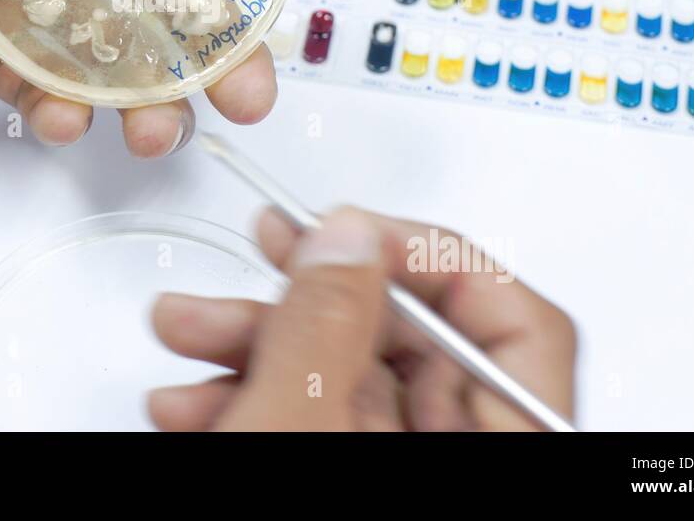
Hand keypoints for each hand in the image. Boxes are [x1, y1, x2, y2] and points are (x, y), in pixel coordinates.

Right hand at [149, 207, 576, 429]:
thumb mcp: (300, 422)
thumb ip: (325, 324)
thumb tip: (343, 235)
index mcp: (500, 443)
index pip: (511, 321)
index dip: (430, 257)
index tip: (349, 230)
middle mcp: (461, 450)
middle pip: (407, 338)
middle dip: (305, 293)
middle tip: (264, 249)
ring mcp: (401, 462)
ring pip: (341, 375)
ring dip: (252, 343)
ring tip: (182, 328)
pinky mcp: (345, 464)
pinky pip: (310, 414)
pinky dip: (250, 395)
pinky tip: (190, 395)